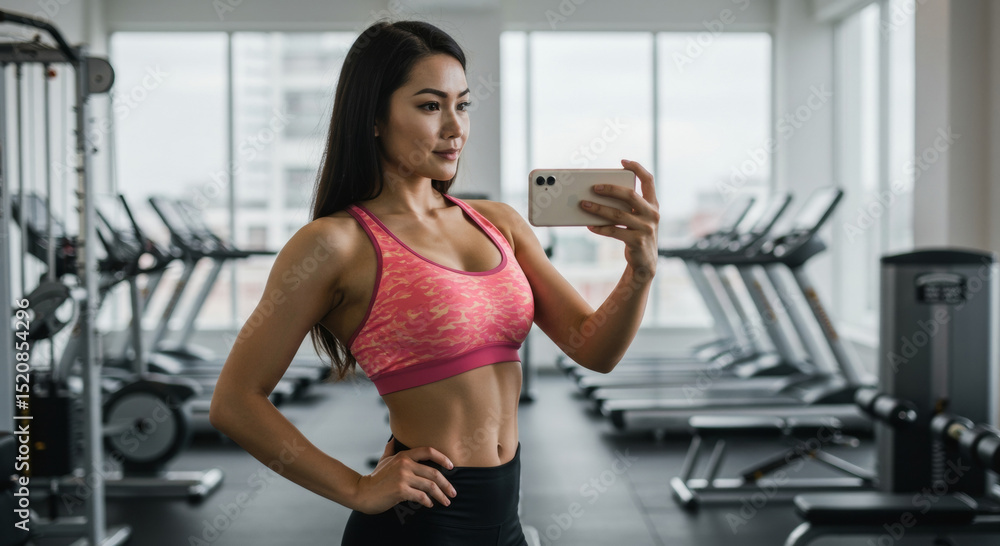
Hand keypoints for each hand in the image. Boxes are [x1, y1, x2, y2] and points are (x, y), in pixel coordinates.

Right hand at [351, 439, 457, 514]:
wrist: (362, 492)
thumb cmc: (375, 478)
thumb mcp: (383, 460)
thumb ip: (391, 449)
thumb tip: (393, 438)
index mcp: (403, 455)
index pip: (428, 451)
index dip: (443, 458)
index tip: (451, 467)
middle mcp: (405, 464)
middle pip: (434, 472)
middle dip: (446, 484)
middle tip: (453, 493)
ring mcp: (403, 477)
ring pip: (430, 486)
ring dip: (441, 495)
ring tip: (446, 502)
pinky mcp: (401, 490)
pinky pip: (421, 496)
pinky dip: (428, 501)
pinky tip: (430, 504)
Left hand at [579, 159, 659, 276]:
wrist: (645, 263)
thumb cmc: (636, 234)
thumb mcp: (637, 218)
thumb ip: (628, 206)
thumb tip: (599, 193)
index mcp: (653, 204)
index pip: (649, 180)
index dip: (637, 168)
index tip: (623, 161)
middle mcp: (652, 214)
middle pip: (630, 195)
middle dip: (611, 189)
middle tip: (594, 187)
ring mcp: (646, 228)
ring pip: (618, 214)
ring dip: (599, 208)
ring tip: (584, 204)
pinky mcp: (637, 241)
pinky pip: (614, 231)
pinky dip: (600, 228)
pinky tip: (589, 225)